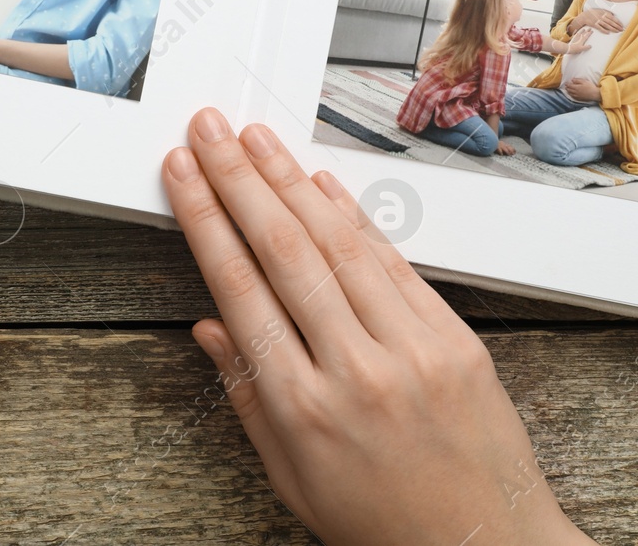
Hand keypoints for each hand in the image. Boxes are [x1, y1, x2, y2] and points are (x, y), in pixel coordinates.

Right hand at [161, 110, 592, 545]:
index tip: (183, 175)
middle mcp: (356, 369)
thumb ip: (246, 397)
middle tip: (209, 131)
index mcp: (303, 409)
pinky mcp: (453, 337)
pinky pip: (394, 262)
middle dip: (238, 179)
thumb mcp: (291, 477)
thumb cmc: (382, 522)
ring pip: (338, 243)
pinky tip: (321, 183)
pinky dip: (354, 216)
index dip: (206, 220)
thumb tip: (209, 326)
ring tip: (256, 140)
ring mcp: (411, 348)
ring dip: (290, 180)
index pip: (240, 289)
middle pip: (283, 250)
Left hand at [563, 26, 594, 53]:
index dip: (589, 33)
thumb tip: (590, 46)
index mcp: (582, 40)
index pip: (587, 36)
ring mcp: (576, 38)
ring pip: (580, 33)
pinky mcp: (573, 39)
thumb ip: (586, 47)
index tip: (592, 31)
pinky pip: (575, 35)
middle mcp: (579, 38)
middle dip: (587, 31)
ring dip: (582, 31)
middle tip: (590, 28)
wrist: (568, 48)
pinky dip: (576, 33)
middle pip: (584, 33)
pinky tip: (577, 32)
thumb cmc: (575, 49)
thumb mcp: (582, 49)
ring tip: (584, 29)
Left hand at [564, 76, 601, 103]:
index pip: (569, 86)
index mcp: (576, 87)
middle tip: (565, 86)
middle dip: (567, 88)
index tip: (565, 83)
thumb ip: (577, 80)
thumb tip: (572, 80)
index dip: (567, 84)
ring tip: (567, 90)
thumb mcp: (584, 81)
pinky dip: (571, 95)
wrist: (594, 94)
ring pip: (571, 94)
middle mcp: (575, 92)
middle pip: (569, 90)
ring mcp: (577, 96)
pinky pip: (574, 97)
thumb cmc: (590, 87)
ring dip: (568, 92)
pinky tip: (571, 95)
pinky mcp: (580, 99)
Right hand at [572, 9, 622, 33]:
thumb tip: (614, 15)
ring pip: (607, 25)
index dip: (618, 22)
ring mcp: (598, 21)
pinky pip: (600, 28)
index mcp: (604, 13)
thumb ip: (607, 12)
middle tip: (622, 30)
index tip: (622, 25)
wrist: (585, 15)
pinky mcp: (594, 24)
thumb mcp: (601, 10)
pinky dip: (604, 30)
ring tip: (617, 32)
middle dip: (617, 26)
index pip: (613, 18)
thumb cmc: (594, 13)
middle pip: (611, 22)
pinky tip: (608, 33)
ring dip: (613, 29)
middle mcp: (602, 17)